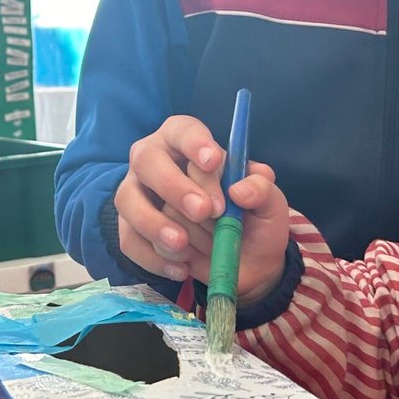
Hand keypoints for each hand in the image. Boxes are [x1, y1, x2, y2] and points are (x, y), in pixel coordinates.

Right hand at [115, 116, 291, 301]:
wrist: (243, 262)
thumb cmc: (250, 217)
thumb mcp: (269, 203)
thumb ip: (262, 188)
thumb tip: (240, 190)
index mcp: (186, 142)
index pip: (183, 130)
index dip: (194, 143)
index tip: (214, 162)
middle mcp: (155, 162)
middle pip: (147, 161)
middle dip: (174, 186)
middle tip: (204, 211)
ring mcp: (136, 194)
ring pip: (130, 201)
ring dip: (156, 224)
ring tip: (184, 245)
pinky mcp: (130, 228)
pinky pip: (129, 239)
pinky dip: (154, 256)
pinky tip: (182, 268)